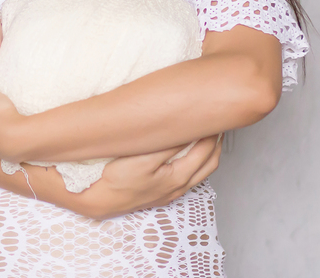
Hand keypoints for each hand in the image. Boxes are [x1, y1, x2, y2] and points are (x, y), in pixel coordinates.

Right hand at [71, 134, 221, 219]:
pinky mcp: (162, 193)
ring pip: (200, 173)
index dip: (212, 134)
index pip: (205, 152)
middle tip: (218, 126)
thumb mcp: (143, 159)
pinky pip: (189, 177)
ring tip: (207, 138)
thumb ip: (168, 146)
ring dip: (207, 154)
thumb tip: (188, 133)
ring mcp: (171, 192)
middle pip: (209, 164)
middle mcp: (179, 187)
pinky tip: (187, 155)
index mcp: (179, 177)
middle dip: (216, 144)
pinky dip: (196, 163)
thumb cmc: (119, 180)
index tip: (215, 119)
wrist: (102, 201)